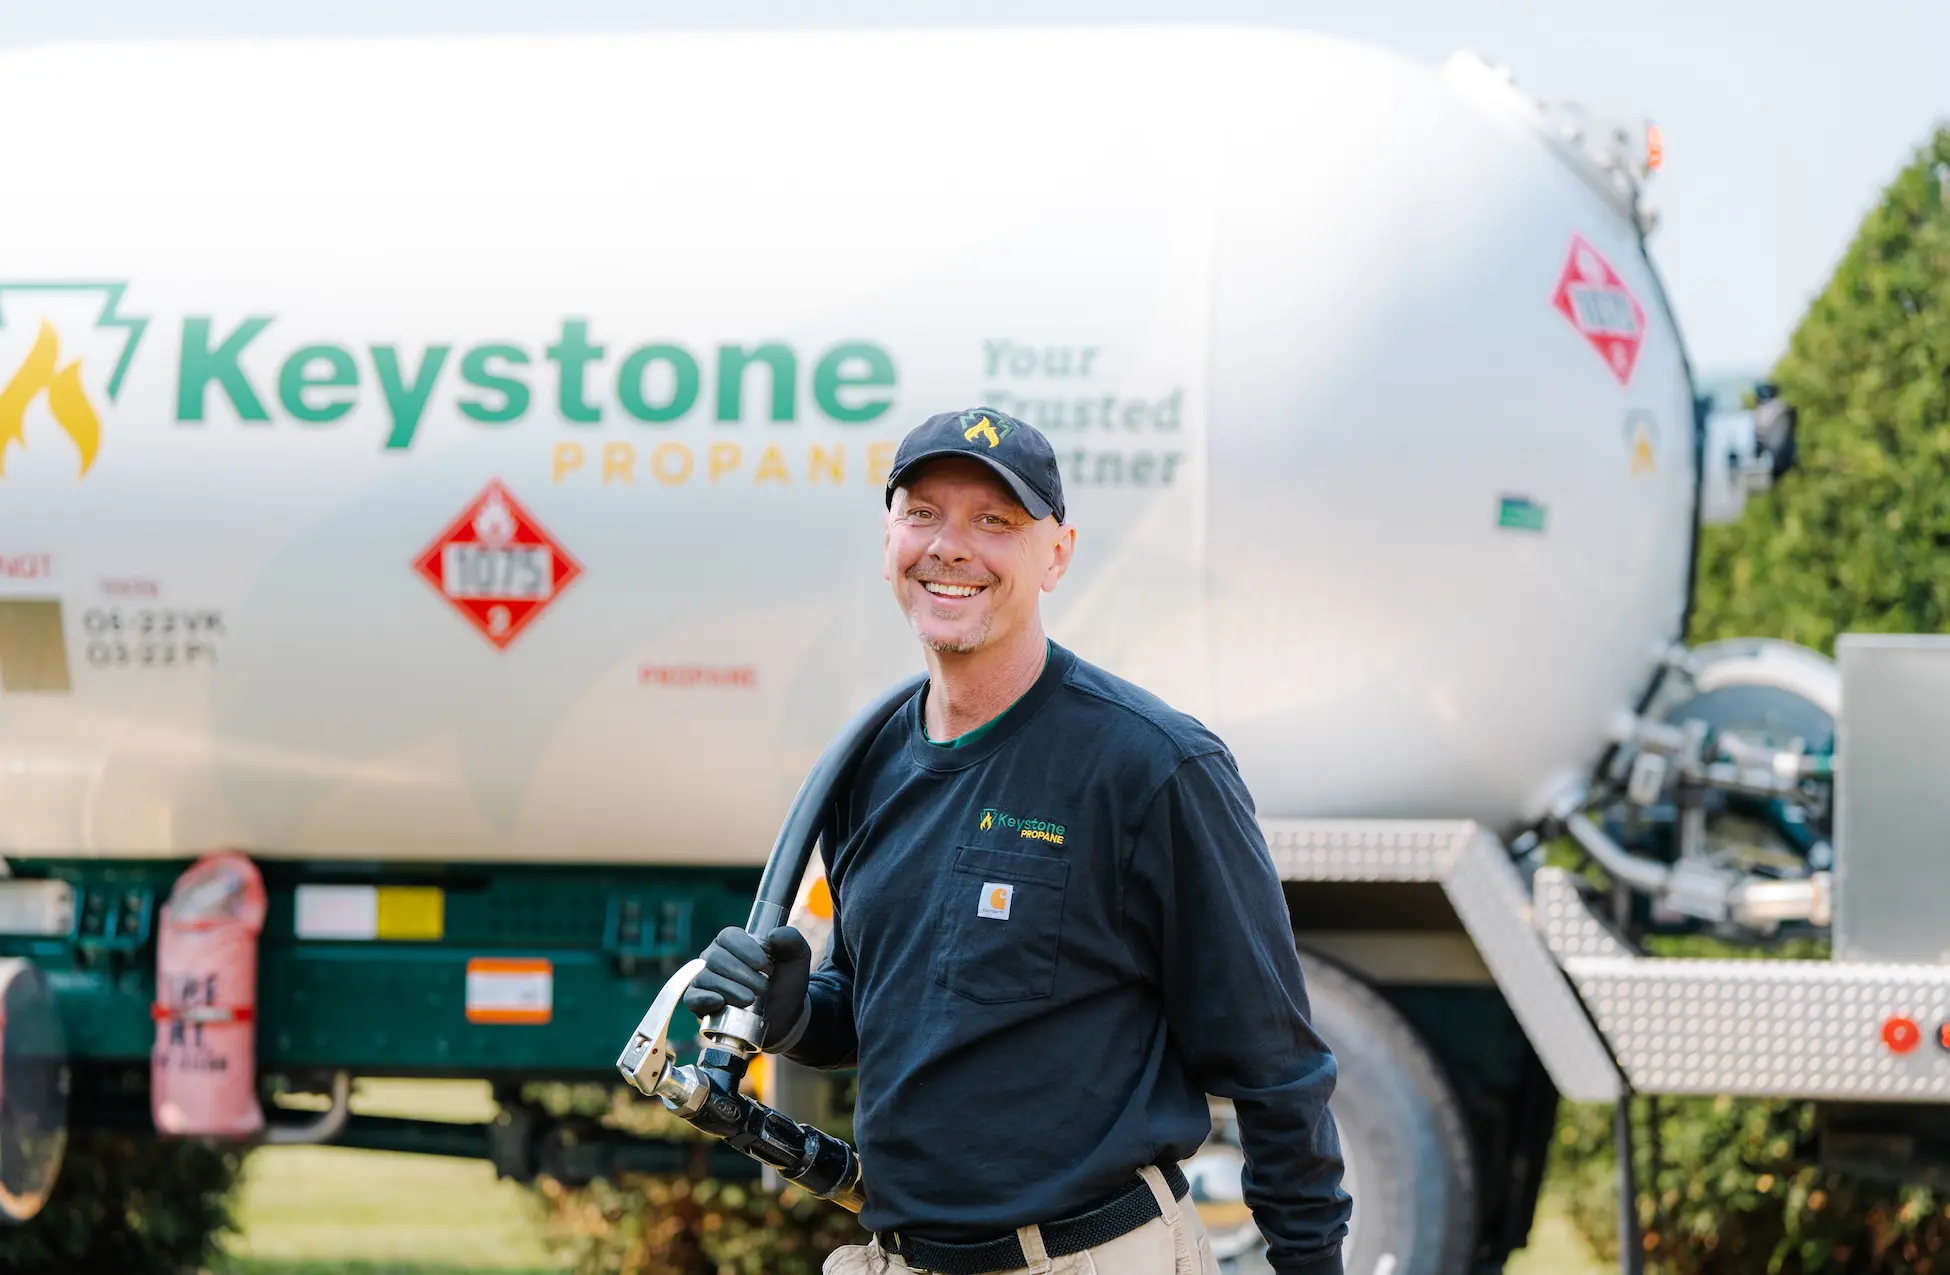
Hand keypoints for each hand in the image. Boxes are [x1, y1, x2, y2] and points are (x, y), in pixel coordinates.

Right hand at [682, 925, 812, 1048]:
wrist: (785, 1018)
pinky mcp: (700, 1003)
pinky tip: (721, 1003)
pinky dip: (705, 999)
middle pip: (716, 957)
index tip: (765, 965)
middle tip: (763, 988)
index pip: (728, 936)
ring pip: (706, 978)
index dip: (745, 949)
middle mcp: (715, 958)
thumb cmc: (786, 983)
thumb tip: (774, 935)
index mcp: (734, 942)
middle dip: (742, 974)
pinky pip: (692, 997)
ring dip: (731, 989)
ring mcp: (705, 980)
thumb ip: (792, 940)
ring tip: (751, 1000)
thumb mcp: (797, 959)